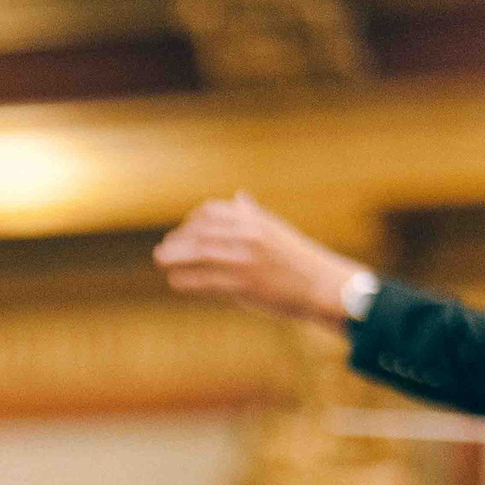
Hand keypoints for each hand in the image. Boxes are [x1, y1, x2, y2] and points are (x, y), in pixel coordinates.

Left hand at [154, 193, 364, 325]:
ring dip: (175, 258)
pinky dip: (187, 280)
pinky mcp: (244, 284)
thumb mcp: (276, 230)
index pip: (212, 212)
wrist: (323, 286)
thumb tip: (239, 198)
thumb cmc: (299, 260)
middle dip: (178, 240)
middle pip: (201, 232)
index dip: (191, 221)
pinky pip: (206, 281)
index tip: (182, 232)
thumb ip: (253, 215)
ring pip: (199, 254)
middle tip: (163, 250)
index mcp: (256, 221)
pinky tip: (176, 282)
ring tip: (161, 262)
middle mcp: (249, 236)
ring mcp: (246, 260)